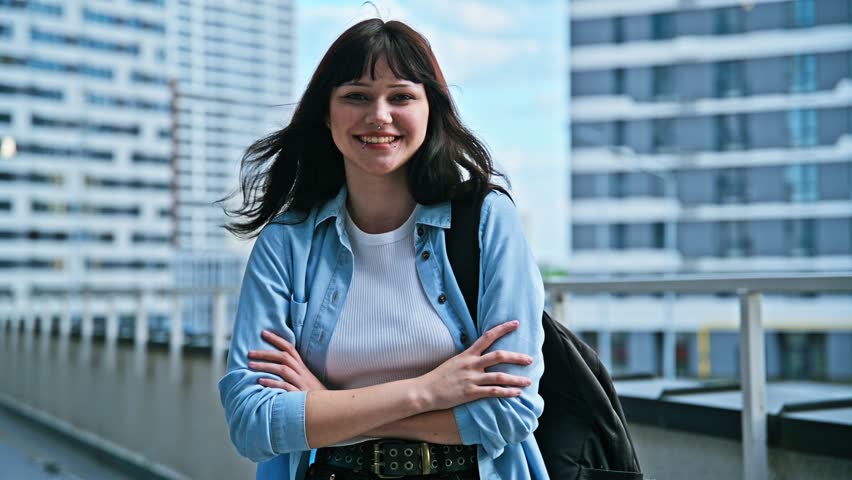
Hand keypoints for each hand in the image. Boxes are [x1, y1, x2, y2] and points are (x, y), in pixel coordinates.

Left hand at [248, 330, 327, 391]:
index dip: (277, 339)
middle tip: (249, 353)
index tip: (263, 332)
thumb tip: (274, 366)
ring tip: (250, 365)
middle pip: (284, 357)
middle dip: (265, 353)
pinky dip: (272, 383)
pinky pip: (285, 386)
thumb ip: (293, 373)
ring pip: (283, 369)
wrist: (327, 408)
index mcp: (303, 368)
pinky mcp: (300, 395)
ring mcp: (301, 383)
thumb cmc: (313, 396)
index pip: (290, 348)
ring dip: (265, 366)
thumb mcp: (306, 380)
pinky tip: (260, 382)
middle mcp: (302, 373)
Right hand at [415, 320, 532, 410]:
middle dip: (517, 357)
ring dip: (516, 379)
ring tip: (529, 381)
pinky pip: (492, 392)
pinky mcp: (470, 393)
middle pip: (499, 356)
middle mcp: (471, 364)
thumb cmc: (439, 377)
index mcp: (467, 354)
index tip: (516, 323)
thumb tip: (481, 355)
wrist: (425, 390)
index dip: (503, 328)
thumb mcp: (454, 361)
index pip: (487, 336)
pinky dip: (506, 392)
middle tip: (530, 359)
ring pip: (499, 376)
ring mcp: (471, 378)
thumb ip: (468, 358)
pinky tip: (516, 393)